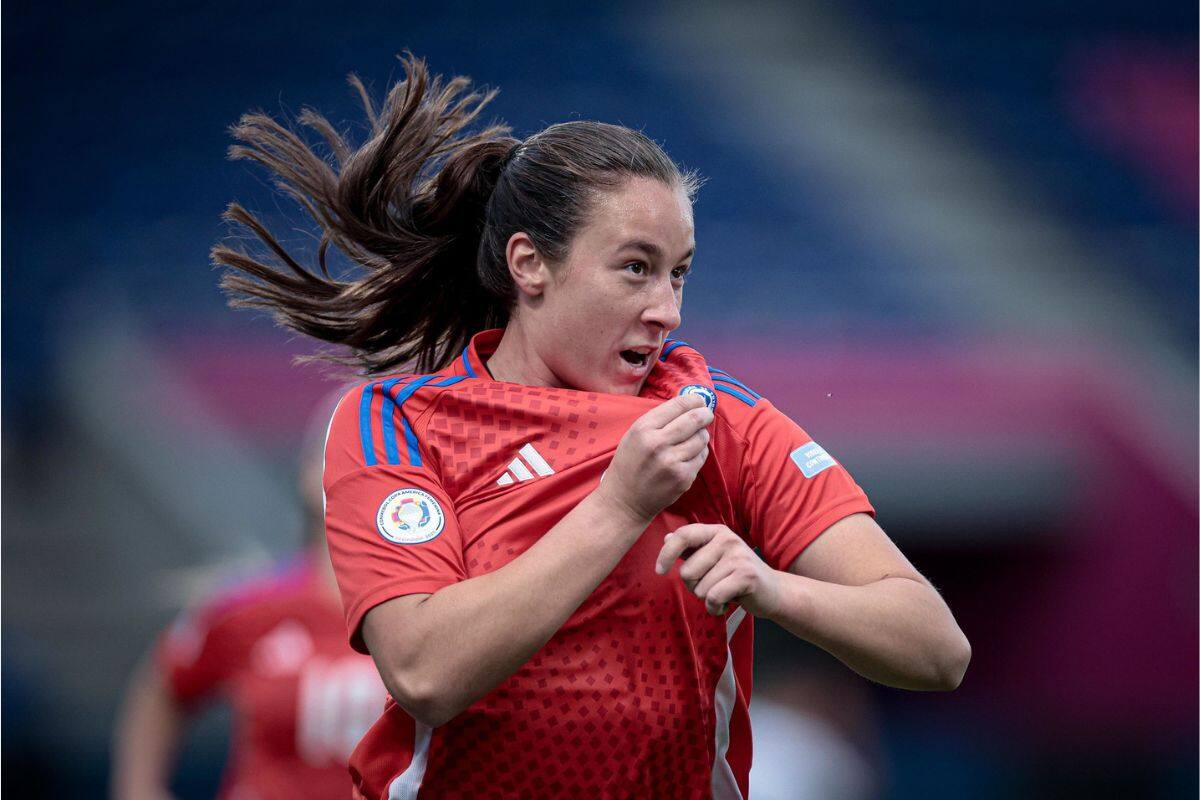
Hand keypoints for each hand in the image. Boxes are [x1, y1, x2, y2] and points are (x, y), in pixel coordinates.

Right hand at [595, 394, 712, 523]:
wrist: (624, 501)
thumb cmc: (629, 464)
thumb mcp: (634, 435)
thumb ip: (658, 419)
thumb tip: (688, 403)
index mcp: (643, 428)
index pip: (678, 405)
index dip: (694, 400)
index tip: (699, 401)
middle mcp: (657, 443)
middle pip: (695, 419)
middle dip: (705, 414)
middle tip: (707, 414)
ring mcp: (671, 461)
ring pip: (701, 438)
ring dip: (701, 435)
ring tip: (693, 438)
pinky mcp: (682, 477)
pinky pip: (701, 457)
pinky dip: (698, 454)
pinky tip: (687, 456)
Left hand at [655, 524, 781, 616]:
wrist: (772, 591)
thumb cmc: (736, 574)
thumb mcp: (714, 557)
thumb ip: (691, 548)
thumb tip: (667, 538)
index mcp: (716, 531)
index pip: (682, 536)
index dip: (666, 554)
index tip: (659, 570)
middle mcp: (727, 539)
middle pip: (687, 571)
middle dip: (694, 587)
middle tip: (712, 586)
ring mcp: (737, 557)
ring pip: (699, 588)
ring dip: (707, 599)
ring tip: (723, 593)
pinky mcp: (745, 576)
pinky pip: (712, 598)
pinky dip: (714, 608)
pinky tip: (726, 604)